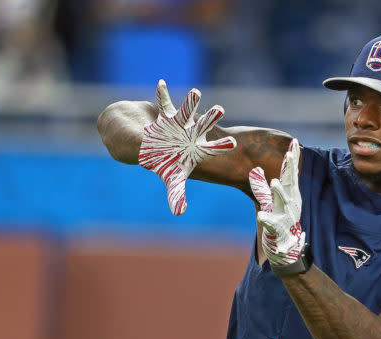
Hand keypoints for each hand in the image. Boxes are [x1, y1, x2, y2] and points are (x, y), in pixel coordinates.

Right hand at [139, 79, 236, 215]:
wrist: (147, 146)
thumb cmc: (164, 163)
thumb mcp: (171, 178)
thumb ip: (176, 194)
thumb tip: (179, 212)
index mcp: (196, 149)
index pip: (212, 148)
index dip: (221, 146)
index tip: (233, 143)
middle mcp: (191, 134)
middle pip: (203, 126)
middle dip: (211, 118)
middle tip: (220, 110)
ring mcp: (179, 123)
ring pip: (186, 111)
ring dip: (190, 102)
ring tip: (195, 92)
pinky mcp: (165, 114)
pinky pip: (163, 102)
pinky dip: (161, 94)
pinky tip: (161, 83)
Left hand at [249, 139, 306, 267]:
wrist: (287, 250)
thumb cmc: (279, 223)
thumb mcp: (270, 203)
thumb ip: (261, 187)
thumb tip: (254, 169)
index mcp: (289, 195)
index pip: (291, 173)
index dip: (292, 158)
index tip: (294, 142)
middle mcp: (290, 203)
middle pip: (290, 183)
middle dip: (290, 169)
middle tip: (289, 154)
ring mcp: (286, 216)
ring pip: (283, 202)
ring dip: (279, 192)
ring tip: (274, 182)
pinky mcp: (278, 230)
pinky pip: (272, 224)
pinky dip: (267, 219)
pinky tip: (261, 215)